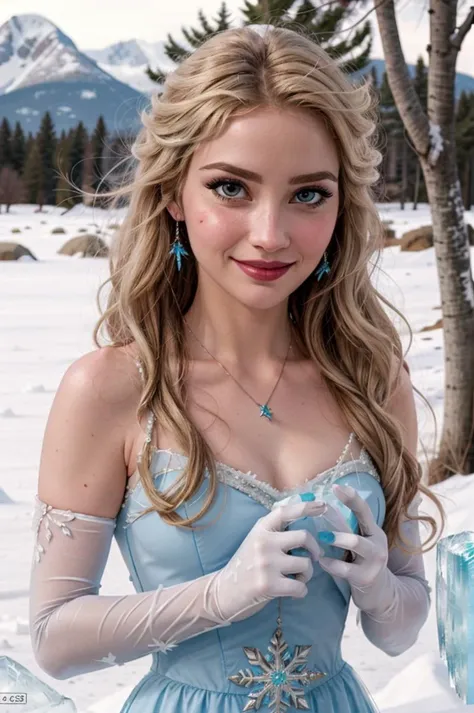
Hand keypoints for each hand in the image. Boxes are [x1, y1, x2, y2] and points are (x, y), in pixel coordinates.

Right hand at [211, 499, 325, 622]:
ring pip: (306, 564)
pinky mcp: (268, 585)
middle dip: (315, 548)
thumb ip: (275, 532)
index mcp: (261, 529)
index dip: (306, 507)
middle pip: (303, 537)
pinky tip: (293, 591)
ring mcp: (266, 563)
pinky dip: (302, 591)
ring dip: (307, 574)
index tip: (322, 506)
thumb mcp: (256, 541)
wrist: (223, 591)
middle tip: (314, 557)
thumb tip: (304, 523)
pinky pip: (301, 587)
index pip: (286, 512)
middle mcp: (263, 542)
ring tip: (297, 578)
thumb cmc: (245, 566)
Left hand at [316, 483, 387, 596]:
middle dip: (346, 509)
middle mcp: (377, 543)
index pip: (364, 509)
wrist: (382, 595)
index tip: (335, 486)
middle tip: (324, 506)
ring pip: (356, 542)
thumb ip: (346, 529)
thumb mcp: (360, 545)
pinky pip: (345, 568)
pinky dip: (331, 563)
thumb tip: (322, 509)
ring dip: (337, 537)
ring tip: (321, 536)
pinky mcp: (365, 578)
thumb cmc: (362, 565)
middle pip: (364, 520)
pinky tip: (320, 561)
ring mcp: (374, 560)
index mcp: (374, 532)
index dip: (351, 496)